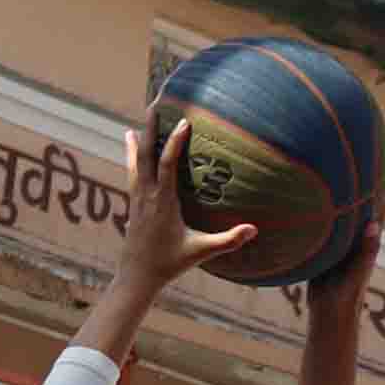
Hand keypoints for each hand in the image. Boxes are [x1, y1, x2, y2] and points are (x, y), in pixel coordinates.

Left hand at [115, 117, 258, 295]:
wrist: (137, 276)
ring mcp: (137, 199)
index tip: (184, 122)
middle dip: (151, 131)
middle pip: (146, 156)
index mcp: (163, 203)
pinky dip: (132, 157)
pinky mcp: (133, 204)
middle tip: (154, 107)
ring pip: (135, 163)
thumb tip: (253, 230)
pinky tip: (131, 149)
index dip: (175, 143)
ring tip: (138, 125)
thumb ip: (227, 240)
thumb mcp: (201, 252)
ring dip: (138, 142)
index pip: (167, 165)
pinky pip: (132, 173)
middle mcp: (147, 196)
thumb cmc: (170, 264)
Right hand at [300, 157, 384, 327]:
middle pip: (353, 209)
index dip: (376, 190)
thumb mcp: (357, 272)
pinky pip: (317, 228)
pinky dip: (313, 215)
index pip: (372, 210)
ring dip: (331, 201)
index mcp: (364, 241)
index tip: (378, 165)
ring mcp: (335, 244)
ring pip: (333, 217)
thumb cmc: (347, 295)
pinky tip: (301, 202)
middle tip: (350, 159)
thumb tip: (375, 225)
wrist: (328, 314)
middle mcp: (351, 239)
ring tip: (325, 173)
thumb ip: (366, 251)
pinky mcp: (320, 250)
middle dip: (354, 189)